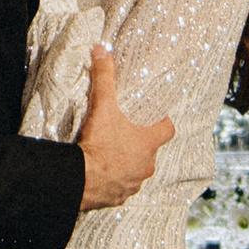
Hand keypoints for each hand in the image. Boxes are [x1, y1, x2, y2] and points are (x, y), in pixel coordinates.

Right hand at [75, 42, 172, 211]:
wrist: (80, 179)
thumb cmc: (99, 144)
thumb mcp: (103, 106)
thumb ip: (105, 78)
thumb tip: (103, 51)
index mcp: (148, 143)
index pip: (168, 130)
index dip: (163, 122)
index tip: (154, 116)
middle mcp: (146, 165)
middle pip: (150, 151)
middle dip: (138, 143)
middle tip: (123, 132)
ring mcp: (134, 183)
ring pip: (136, 170)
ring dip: (126, 163)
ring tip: (109, 153)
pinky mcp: (118, 197)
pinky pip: (121, 187)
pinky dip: (114, 181)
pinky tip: (100, 173)